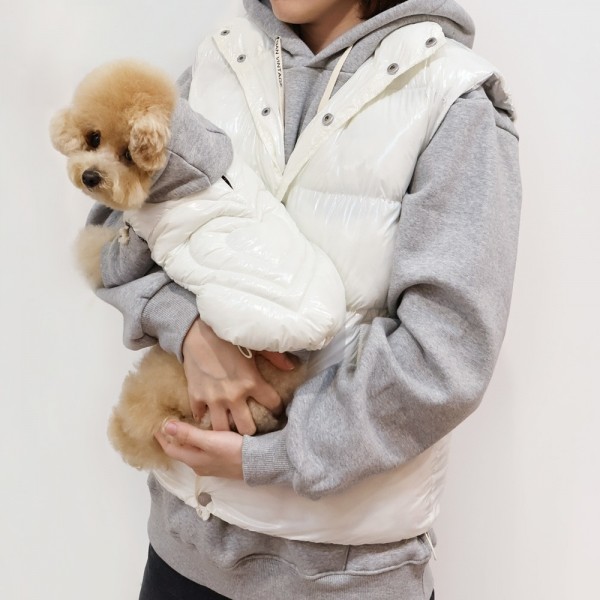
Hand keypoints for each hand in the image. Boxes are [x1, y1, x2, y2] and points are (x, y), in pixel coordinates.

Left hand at [155, 420, 242, 478]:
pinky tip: (202, 434)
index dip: (161, 437)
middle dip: (172, 439)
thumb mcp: (210, 440)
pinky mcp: (221, 463)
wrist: (258, 462)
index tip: (155, 424)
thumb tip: (165, 426)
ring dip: (184, 440)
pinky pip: (202, 452)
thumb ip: (188, 433)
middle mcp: (199, 465)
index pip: (170, 449)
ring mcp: (210, 465)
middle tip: (168, 422)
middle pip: (180, 451)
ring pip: (191, 452)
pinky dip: (196, 443)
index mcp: (193, 460)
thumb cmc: (233, 450)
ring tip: (183, 425)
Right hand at [182, 319, 284, 434]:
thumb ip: (274, 357)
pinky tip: (209, 414)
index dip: (277, 408)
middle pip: (247, 428)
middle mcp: (233, 395)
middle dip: (252, 429)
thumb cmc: (226, 336)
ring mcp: (213, 399)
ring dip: (227, 429)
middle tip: (253, 425)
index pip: (272, 404)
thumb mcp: (253, 344)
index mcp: (251, 382)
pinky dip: (203, 417)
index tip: (276, 410)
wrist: (196, 331)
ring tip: (231, 426)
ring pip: (222, 429)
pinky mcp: (196, 396)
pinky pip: (200, 416)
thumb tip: (292, 367)